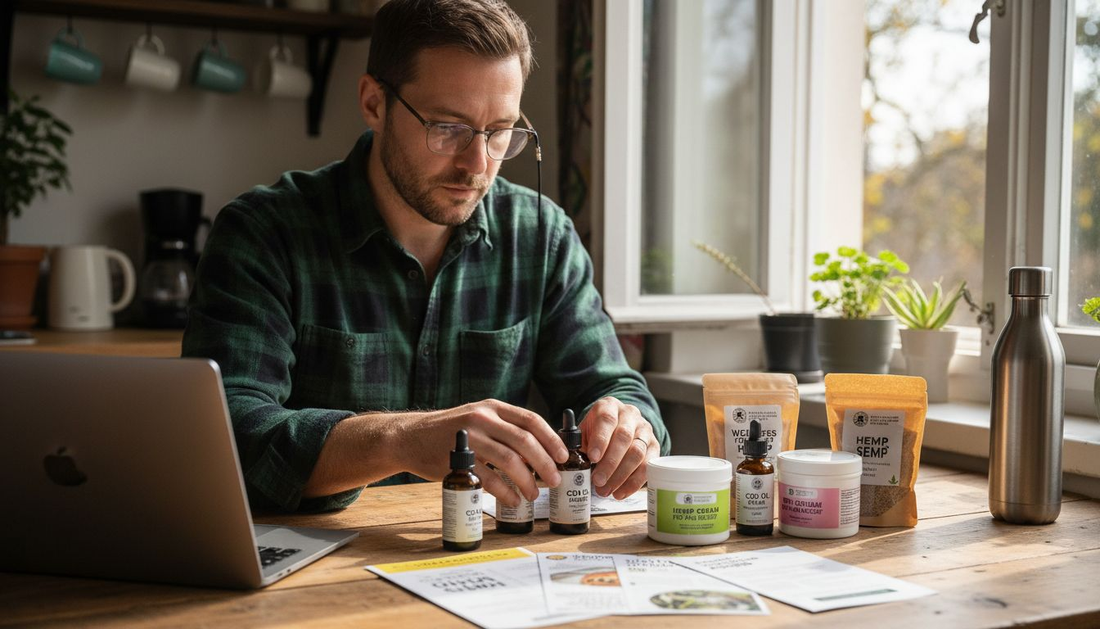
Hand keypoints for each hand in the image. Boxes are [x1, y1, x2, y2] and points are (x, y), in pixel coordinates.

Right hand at [395, 399, 567, 506]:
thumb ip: (505, 429)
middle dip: (544, 463)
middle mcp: (482, 419)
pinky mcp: (458, 460)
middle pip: (524, 441)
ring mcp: (470, 438)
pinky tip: (513, 500)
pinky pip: (489, 479)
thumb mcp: (478, 418)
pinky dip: (505, 492)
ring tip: (533, 494)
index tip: (563, 455)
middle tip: (554, 480)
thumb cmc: (450, 431)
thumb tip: (539, 452)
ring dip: (527, 481)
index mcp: (492, 408)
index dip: (551, 439)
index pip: (531, 420)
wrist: (410, 437)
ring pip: (509, 461)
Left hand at [580, 397, 659, 498]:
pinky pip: (648, 465)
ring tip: (606, 490)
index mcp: (609, 406)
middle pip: (624, 437)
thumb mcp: (584, 431)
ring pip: (637, 452)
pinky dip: (634, 482)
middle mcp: (630, 414)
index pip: (607, 420)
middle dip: (610, 463)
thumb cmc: (597, 432)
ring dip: (621, 475)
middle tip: (598, 482)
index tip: (592, 458)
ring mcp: (644, 429)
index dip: (600, 440)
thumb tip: (568, 461)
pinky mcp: (654, 445)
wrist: (619, 426)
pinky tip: (620, 492)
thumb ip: (576, 443)